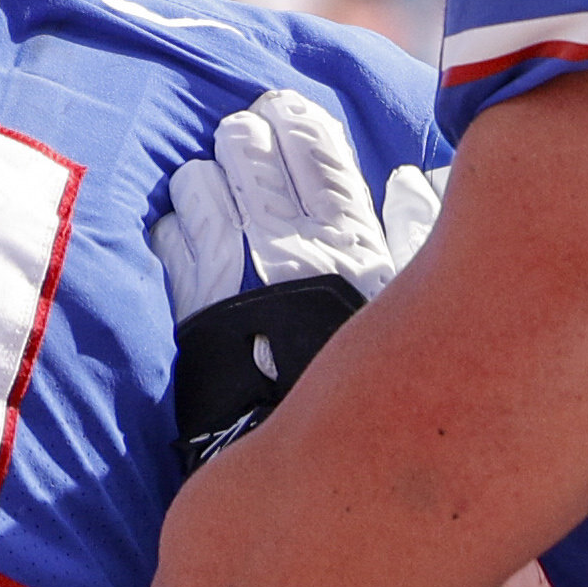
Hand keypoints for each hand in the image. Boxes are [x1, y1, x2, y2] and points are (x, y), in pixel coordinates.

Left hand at [157, 93, 435, 470]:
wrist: (327, 475)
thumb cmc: (379, 392)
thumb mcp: (410, 308)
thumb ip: (413, 238)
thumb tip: (413, 182)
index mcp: (350, 243)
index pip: (321, 158)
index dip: (298, 128)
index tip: (284, 111)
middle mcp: (292, 248)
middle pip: (257, 159)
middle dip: (248, 138)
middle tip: (244, 131)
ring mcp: (238, 274)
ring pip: (208, 189)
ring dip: (207, 175)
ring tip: (209, 171)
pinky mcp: (196, 307)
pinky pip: (174, 241)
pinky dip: (175, 223)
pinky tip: (176, 220)